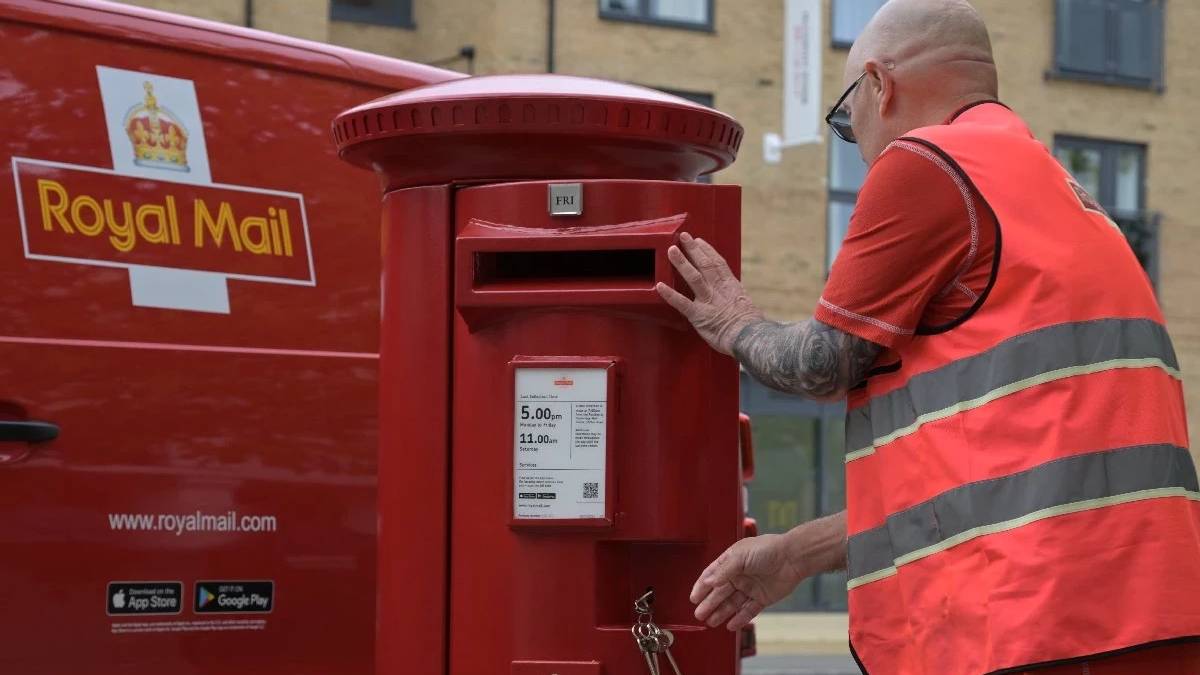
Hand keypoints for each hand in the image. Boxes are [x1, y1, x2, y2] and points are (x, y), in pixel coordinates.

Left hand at [656, 232, 762, 355]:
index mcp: (731, 287)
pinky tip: (660, 286)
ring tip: (671, 250)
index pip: (718, 263)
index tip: (699, 241)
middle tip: (682, 236)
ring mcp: (708, 301)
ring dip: (682, 263)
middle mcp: (718, 290)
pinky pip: (682, 303)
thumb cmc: (750, 326)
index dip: (707, 251)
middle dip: (693, 249)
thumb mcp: (747, 306)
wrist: (749, 337)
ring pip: (693, 277)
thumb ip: (737, 300)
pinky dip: (670, 294)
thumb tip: (739, 301)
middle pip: (705, 264)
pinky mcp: (699, 315)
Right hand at [690, 534, 807, 630]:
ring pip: (732, 603)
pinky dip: (740, 618)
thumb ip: (723, 571)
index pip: (712, 575)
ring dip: (721, 612)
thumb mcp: (740, 556)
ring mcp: (750, 588)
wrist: (792, 558)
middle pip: (720, 592)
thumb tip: (708, 582)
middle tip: (699, 615)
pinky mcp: (762, 598)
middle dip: (709, 604)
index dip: (702, 587)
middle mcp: (739, 576)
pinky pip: (749, 610)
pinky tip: (730, 625)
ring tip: (711, 622)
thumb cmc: (766, 550)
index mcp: (731, 561)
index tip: (693, 598)